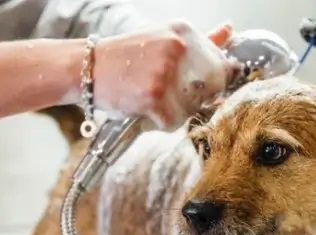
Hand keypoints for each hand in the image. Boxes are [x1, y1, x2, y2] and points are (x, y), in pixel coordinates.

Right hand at [88, 22, 234, 128]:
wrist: (85, 68)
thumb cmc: (125, 57)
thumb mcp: (163, 40)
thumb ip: (201, 40)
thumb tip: (230, 30)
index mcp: (183, 32)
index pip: (221, 64)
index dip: (213, 81)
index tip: (198, 85)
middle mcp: (177, 49)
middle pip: (211, 89)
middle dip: (194, 98)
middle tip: (167, 93)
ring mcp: (166, 73)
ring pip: (192, 108)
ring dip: (175, 111)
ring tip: (151, 98)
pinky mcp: (155, 97)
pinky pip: (173, 122)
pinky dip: (159, 123)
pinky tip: (142, 108)